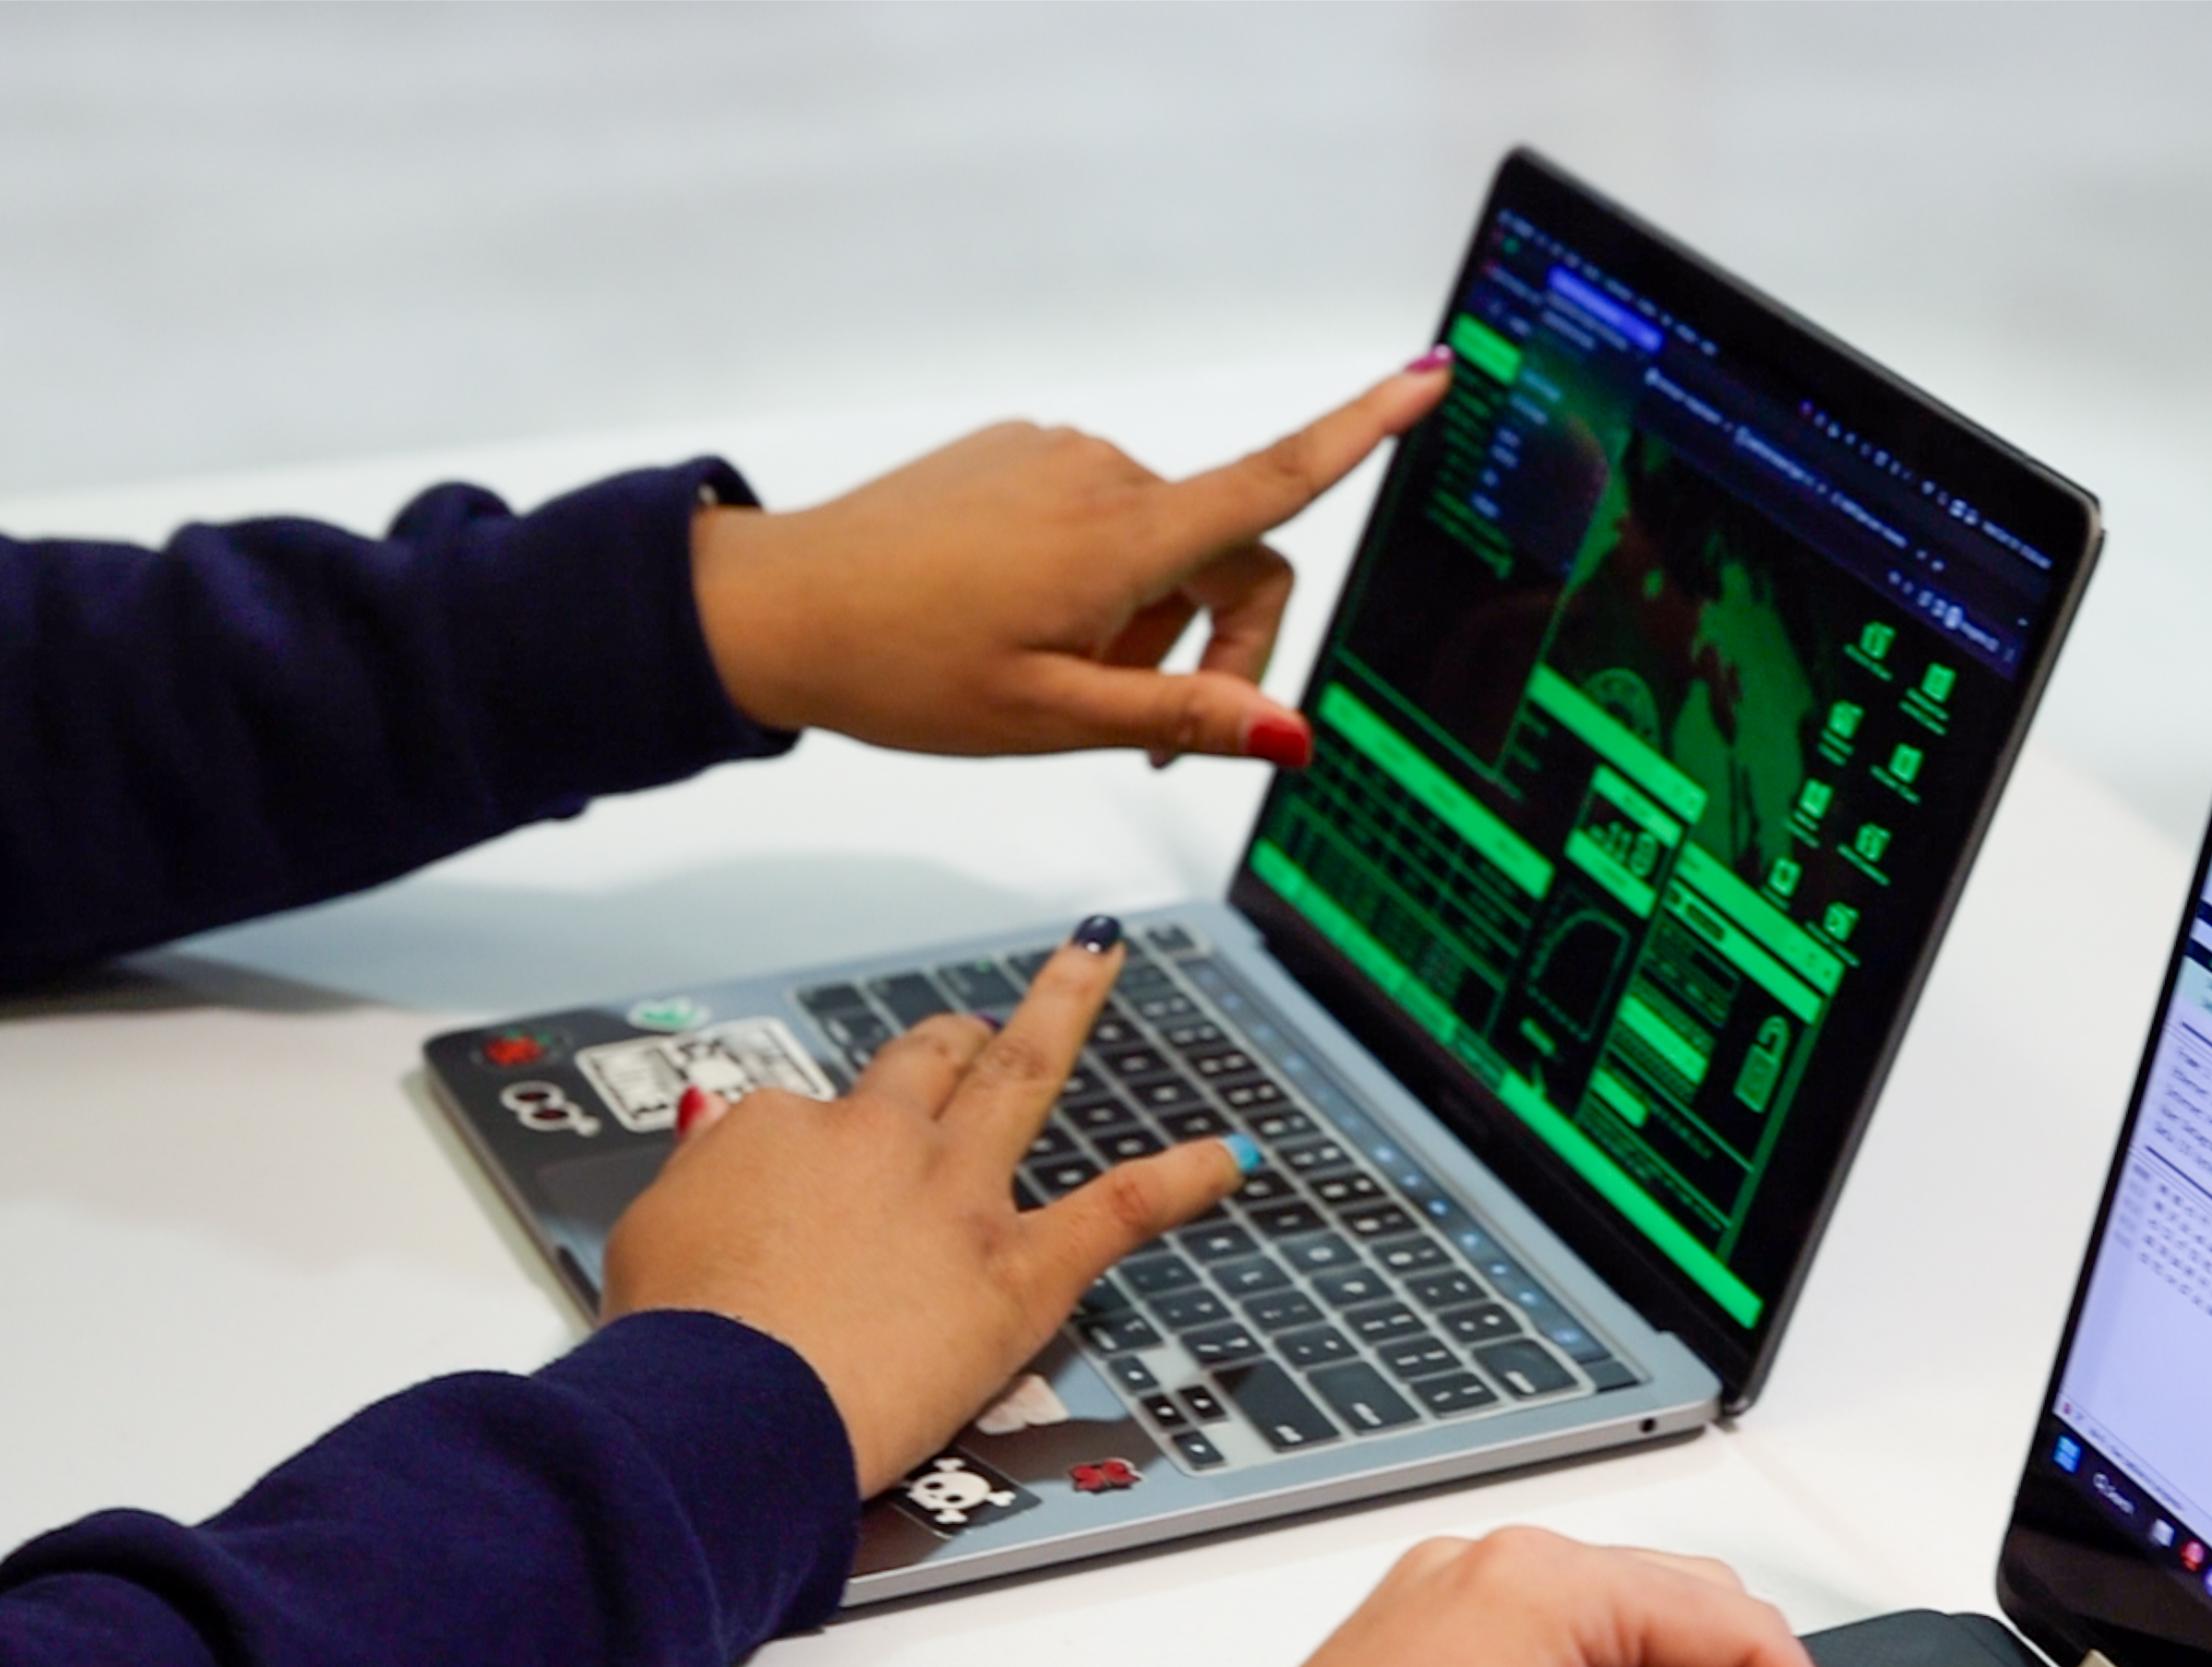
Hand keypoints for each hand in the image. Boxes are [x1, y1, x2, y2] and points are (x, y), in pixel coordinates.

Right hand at [598, 919, 1249, 1495]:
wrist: (726, 1407)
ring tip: (1093, 961)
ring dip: (1063, 1009)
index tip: (808, 1192)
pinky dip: (1182, 1180)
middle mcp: (878, 1142)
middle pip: (924, 1064)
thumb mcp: (649, 1233)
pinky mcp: (1019, 1271)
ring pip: (1020, 1081)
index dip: (812, 1151)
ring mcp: (956, 1199)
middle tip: (969, 1030)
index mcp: (782, 1130)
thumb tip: (716, 1117)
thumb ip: (701, 1169)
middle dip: (950, 1041)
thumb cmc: (678, 1343)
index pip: (809, 1116)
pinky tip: (1228, 1159)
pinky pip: (1119, 1209)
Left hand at [689, 355, 1453, 764]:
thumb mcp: (1053, 721)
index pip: (1275, 482)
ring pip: (1157, 547)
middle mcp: (1103, 475)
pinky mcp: (1020, 454)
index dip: (1364, 429)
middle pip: (1224, 553)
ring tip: (1053, 680)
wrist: (777, 608)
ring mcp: (1057, 454)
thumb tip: (1294, 734)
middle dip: (1209, 647)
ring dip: (1139, 622)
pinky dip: (1091, 583)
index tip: (1434, 377)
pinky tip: (1018, 629)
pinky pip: (1097, 520)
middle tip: (1142, 743)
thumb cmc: (902, 669)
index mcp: (1122, 539)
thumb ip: (1182, 721)